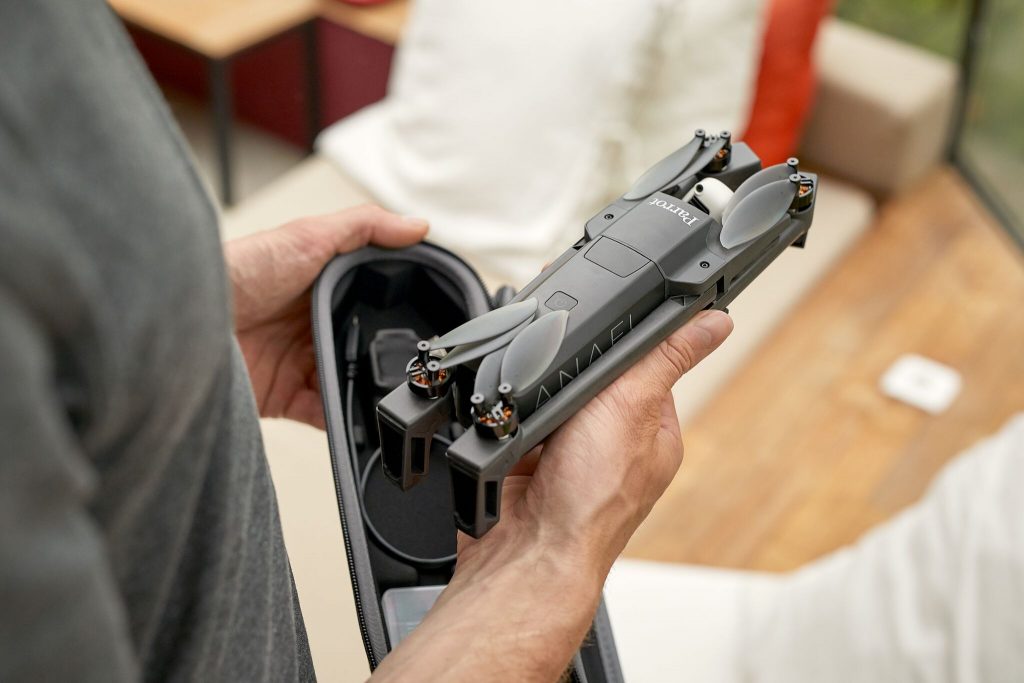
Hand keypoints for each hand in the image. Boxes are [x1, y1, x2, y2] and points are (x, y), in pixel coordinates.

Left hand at [224, 205, 427, 427]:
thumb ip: (365, 227)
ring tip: (388, 389)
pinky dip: (341, 419)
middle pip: (360, 344)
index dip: (394, 306)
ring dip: (365, 387)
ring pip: (347, 380)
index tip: (424, 314)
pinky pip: (323, 413)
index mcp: (318, 284)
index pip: (367, 298)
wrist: (187, 324)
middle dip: (382, 353)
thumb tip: (417, 225)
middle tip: (409, 357)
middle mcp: (309, 324)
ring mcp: (297, 362)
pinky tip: (356, 415)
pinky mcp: (284, 395)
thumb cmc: (238, 270)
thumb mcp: (309, 235)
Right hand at [372, 309, 731, 681]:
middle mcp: (614, 449)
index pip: (646, 369)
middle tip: (567, 388)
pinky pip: (516, 424)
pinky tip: (513, 431)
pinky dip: (510, 423)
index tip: (606, 331)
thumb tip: (717, 324)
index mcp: (655, 435)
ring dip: (538, 400)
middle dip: (571, 378)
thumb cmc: (592, 499)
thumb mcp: (633, 406)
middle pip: (591, 382)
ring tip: (541, 418)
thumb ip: (667, 357)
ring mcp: (569, 458)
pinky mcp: (528, 465)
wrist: (528, 554)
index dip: (623, 349)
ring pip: (549, 400)